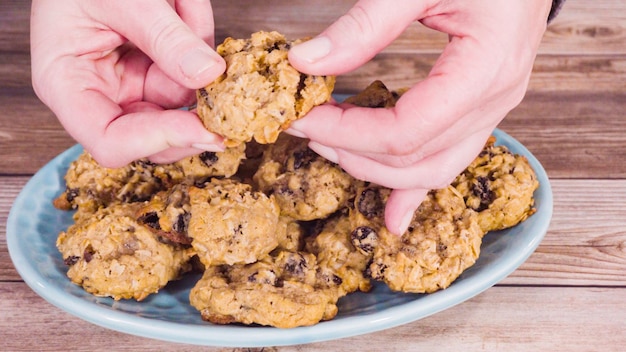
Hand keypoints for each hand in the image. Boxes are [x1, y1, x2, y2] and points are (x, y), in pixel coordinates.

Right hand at [31, 0, 225, 166]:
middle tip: (222, 83)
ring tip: (180, 2)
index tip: (203, 128)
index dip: (159, 141)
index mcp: (67, 85)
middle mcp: (99, 93)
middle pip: (154, 136)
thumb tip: (208, 75)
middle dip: (191, 108)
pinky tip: (182, 4)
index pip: (111, 142)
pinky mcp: (153, 70)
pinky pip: (190, 73)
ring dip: (196, 56)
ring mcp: (129, 83)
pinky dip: (196, 39)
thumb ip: (164, 36)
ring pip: (182, 100)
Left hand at [288, 0, 551, 234]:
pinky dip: (416, 188)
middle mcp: (495, 99)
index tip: (302, 118)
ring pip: (433, 169)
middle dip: (352, 152)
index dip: (347, 133)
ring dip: (377, 170)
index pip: (405, 131)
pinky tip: (394, 215)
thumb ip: (364, 24)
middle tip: (305, 129)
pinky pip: (449, 159)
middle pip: (415, 159)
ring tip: (333, 154)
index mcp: (484, 69)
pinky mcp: (482, 107)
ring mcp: (494, 108)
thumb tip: (305, 63)